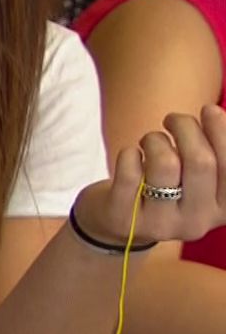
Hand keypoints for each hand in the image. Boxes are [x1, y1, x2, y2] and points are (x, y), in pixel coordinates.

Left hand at [75, 105, 225, 247]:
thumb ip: (214, 151)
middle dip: (186, 127)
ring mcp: (160, 224)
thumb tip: (216, 113)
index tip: (208, 109)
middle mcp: (197, 222)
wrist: (118, 223)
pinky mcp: (124, 218)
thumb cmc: (167, 187)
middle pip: (201, 161)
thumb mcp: (198, 177)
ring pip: (165, 164)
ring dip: (155, 139)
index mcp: (224, 210)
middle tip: (173, 119)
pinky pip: (129, 172)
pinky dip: (129, 153)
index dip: (222, 132)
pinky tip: (131, 156)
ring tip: (150, 141)